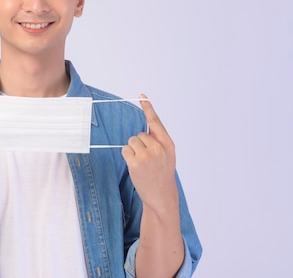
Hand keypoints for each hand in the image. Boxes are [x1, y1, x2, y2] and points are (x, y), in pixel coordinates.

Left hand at [121, 95, 178, 213]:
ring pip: (131, 141)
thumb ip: (159, 140)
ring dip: (132, 150)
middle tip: (147, 159)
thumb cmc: (163, 174)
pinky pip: (125, 150)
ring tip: (141, 163)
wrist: (161, 196)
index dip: (148, 108)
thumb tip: (145, 127)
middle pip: (139, 134)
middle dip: (140, 144)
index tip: (141, 96)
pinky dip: (127, 156)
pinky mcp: (135, 163)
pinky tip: (135, 166)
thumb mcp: (168, 155)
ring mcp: (146, 156)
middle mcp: (158, 148)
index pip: (156, 122)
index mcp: (168, 144)